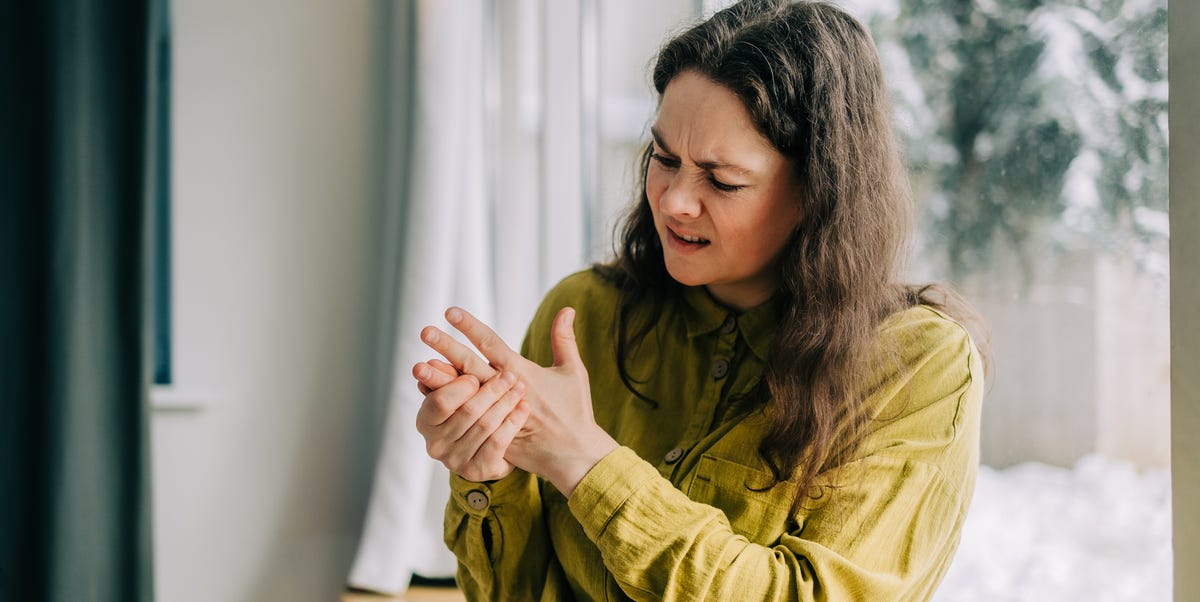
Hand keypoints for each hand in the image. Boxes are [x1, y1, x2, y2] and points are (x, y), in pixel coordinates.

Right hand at [413, 366, 530, 481]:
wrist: (487, 448)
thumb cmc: (469, 411)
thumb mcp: (457, 393)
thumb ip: (445, 378)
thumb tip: (428, 363)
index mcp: (426, 422)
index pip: (440, 402)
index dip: (459, 388)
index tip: (476, 376)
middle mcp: (436, 445)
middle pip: (468, 412)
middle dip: (492, 391)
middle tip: (510, 375)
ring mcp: (455, 461)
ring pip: (485, 425)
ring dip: (506, 403)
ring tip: (520, 388)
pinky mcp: (477, 471)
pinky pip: (498, 442)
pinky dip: (513, 422)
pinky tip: (523, 408)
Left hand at [421, 306, 617, 495]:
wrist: (573, 453)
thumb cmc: (575, 410)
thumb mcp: (573, 371)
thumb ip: (564, 339)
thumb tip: (567, 308)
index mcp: (523, 373)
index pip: (491, 344)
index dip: (471, 327)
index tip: (450, 312)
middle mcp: (506, 391)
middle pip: (470, 366)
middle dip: (447, 348)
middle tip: (425, 332)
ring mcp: (497, 414)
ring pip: (463, 393)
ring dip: (440, 379)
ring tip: (418, 366)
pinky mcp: (492, 433)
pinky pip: (464, 418)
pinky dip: (447, 406)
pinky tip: (429, 394)